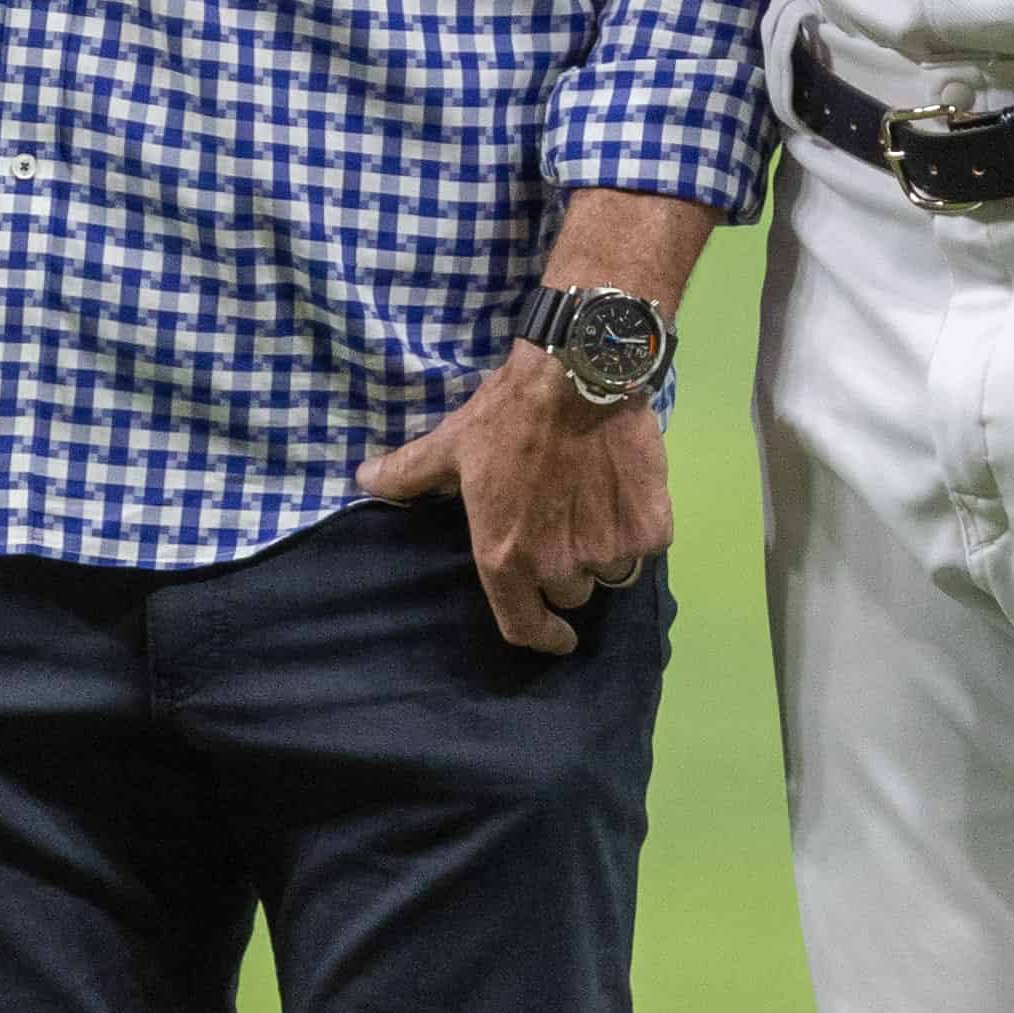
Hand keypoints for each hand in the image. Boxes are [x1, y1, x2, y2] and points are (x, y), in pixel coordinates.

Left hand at [354, 350, 672, 656]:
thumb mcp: (449, 444)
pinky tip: (627, 493)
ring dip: (605, 549)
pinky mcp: (650, 529)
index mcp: (506, 558)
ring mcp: (608, 550)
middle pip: (570, 592)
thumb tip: (363, 480)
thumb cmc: (507, 415)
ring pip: (611, 570)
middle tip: (564, 522)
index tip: (557, 635)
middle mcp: (558, 566)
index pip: (525, 627)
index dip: (543, 637)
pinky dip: (640, 527)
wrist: (578, 376)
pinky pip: (647, 545)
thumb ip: (408, 474)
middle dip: (568, 568)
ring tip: (596, 505)